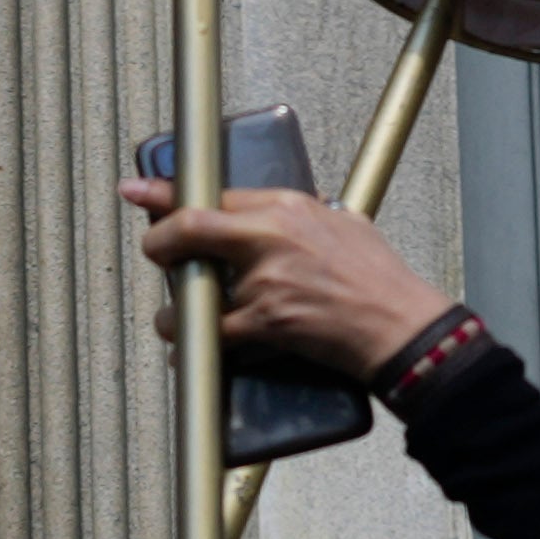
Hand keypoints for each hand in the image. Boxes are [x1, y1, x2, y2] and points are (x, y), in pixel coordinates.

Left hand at [129, 174, 453, 384]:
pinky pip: (212, 335)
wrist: (402, 327)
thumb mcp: (343, 225)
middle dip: (160, 240)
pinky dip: (195, 345)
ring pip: (195, 291)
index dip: (167, 193)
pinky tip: (191, 348)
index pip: (215, 194)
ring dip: (179, 307)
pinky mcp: (268, 322)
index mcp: (289, 208)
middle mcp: (272, 239)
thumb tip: (275, 217)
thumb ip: (303, 217)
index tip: (137, 190)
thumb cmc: (381, 282)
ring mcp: (267, 282)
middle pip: (190, 229)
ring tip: (178, 314)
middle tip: (154, 249)